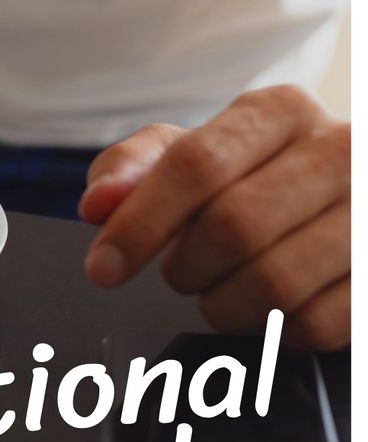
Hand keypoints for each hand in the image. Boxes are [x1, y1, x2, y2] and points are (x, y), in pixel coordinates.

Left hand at [79, 85, 349, 350]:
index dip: (140, 223)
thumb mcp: (183, 157)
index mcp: (279, 112)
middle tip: (180, 273)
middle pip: (234, 225)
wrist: (333, 206)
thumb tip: (100, 203)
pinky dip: (272, 330)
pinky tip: (267, 308)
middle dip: (185, 266)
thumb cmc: (247, 181)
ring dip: (224, 303)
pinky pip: (315, 324)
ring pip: (276, 281)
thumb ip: (131, 170)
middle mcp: (340, 148)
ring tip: (221, 288)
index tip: (103, 268)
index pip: (196, 165)